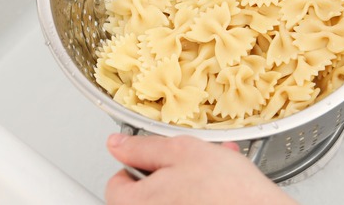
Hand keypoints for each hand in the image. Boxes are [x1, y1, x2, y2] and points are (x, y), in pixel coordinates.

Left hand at [105, 133, 297, 204]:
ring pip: (172, 201)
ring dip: (190, 185)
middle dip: (170, 176)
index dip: (138, 165)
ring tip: (215, 174)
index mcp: (134, 204)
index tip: (159, 161)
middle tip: (192, 168)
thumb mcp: (182, 151)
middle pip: (146, 195)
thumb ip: (142, 147)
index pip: (116, 184)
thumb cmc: (228, 191)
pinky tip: (220, 190)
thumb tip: (116, 144)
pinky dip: (202, 198)